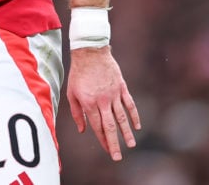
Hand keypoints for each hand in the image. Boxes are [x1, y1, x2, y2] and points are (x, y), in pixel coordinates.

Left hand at [67, 46, 140, 160]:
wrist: (90, 52)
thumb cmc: (78, 73)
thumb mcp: (72, 92)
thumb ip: (76, 112)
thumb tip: (82, 130)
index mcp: (89, 103)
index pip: (97, 126)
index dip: (102, 140)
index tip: (108, 151)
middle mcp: (102, 101)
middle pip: (110, 126)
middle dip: (114, 143)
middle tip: (118, 157)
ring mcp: (113, 94)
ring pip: (122, 117)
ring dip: (127, 132)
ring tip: (131, 145)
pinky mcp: (121, 87)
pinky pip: (129, 104)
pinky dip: (134, 116)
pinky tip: (137, 126)